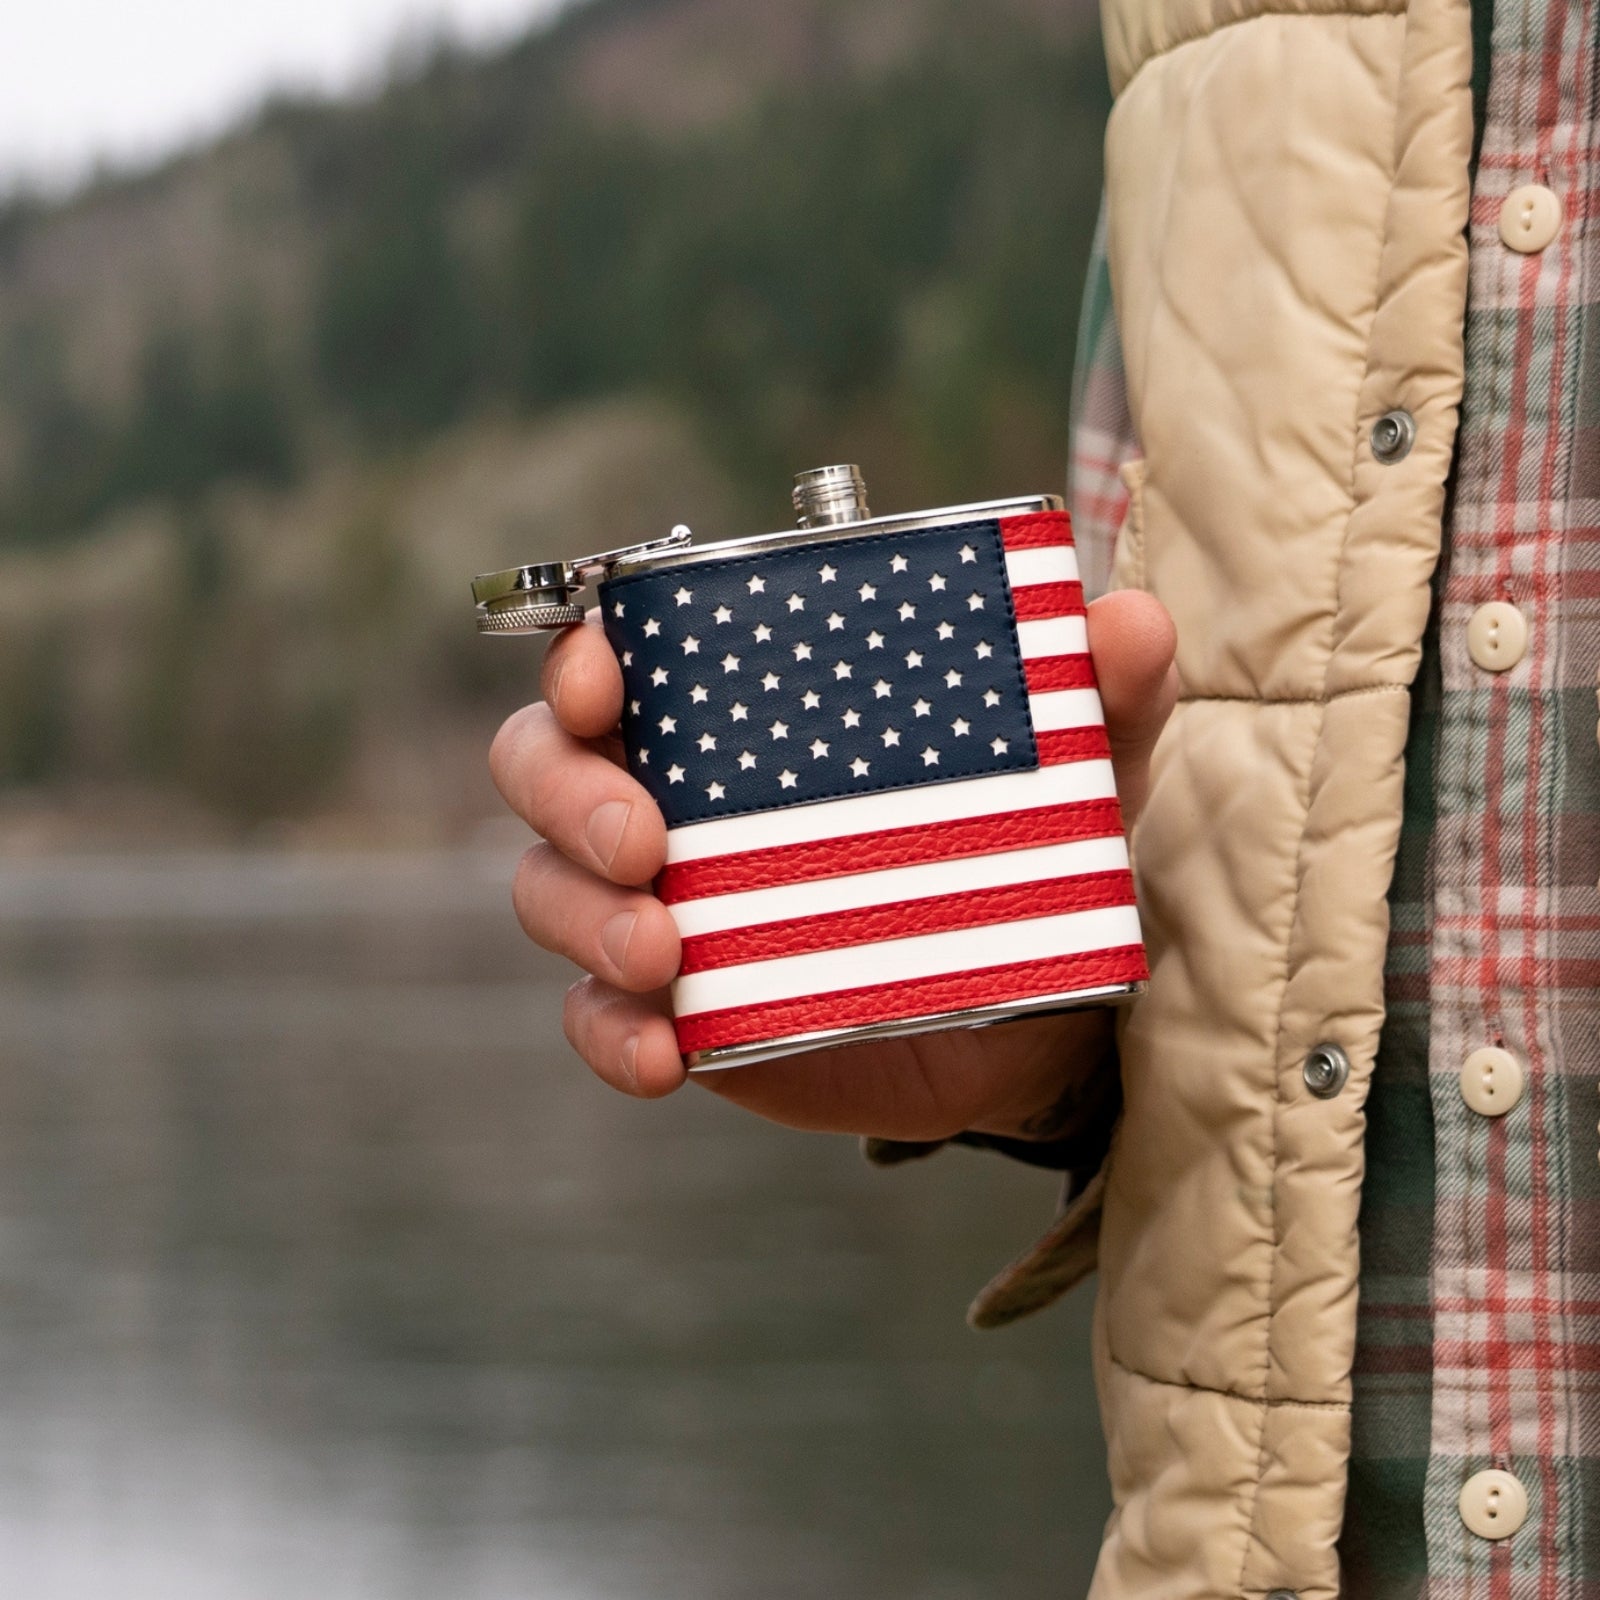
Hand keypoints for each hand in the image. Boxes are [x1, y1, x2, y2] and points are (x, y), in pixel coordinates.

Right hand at [490, 589, 1176, 1142]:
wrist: (1038, 1017)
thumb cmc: (1029, 855)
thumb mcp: (1074, 773)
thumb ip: (1100, 697)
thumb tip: (1132, 621)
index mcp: (745, 713)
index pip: (619, 656)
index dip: (582, 655)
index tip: (602, 676)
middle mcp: (682, 795)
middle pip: (543, 766)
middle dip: (569, 792)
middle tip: (642, 837)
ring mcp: (666, 903)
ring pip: (549, 888)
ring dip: (582, 914)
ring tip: (664, 949)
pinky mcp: (680, 1006)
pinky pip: (596, 1017)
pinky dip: (609, 1033)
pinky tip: (662, 1056)